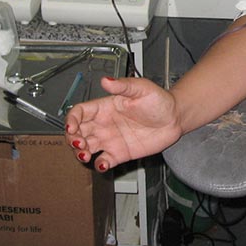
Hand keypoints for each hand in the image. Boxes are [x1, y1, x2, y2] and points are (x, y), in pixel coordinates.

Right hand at [64, 76, 182, 171]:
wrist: (174, 118)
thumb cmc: (159, 100)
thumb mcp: (141, 89)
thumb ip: (123, 86)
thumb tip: (106, 80)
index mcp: (105, 107)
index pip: (80, 112)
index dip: (71, 119)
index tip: (72, 127)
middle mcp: (104, 124)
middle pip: (78, 132)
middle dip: (72, 139)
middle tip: (78, 144)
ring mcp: (111, 139)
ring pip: (86, 148)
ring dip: (80, 153)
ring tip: (85, 155)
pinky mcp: (120, 153)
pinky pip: (104, 161)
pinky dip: (99, 165)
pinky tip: (103, 163)